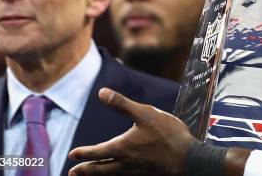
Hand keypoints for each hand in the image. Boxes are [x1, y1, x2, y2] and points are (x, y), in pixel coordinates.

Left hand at [68, 88, 194, 175]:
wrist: (189, 159)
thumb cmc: (168, 134)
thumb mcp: (146, 113)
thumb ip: (122, 104)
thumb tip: (101, 92)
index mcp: (123, 147)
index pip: (97, 152)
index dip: (84, 153)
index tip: (72, 154)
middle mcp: (126, 163)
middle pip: (100, 169)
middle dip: (86, 170)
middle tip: (73, 172)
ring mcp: (136, 171)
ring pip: (111, 175)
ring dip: (97, 175)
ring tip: (88, 175)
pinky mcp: (147, 175)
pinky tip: (117, 174)